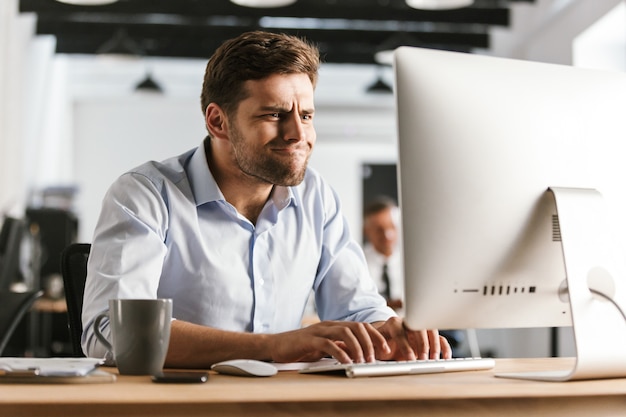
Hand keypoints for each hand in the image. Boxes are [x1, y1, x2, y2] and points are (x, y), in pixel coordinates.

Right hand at [268, 321, 390, 363]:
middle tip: (374, 358)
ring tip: (362, 361)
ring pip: (345, 332)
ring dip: (357, 348)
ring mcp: (319, 330)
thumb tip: (360, 355)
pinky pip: (328, 343)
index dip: (376, 336)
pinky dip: (340, 353)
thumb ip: (341, 348)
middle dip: (370, 342)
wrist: (277, 346)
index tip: (385, 349)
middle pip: (357, 327)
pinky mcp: (309, 339)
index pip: (361, 326)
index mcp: (335, 326)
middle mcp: (329, 325)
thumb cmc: (302, 348)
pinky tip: (346, 362)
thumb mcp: (326, 348)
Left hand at [372, 317, 451, 360]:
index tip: (410, 359)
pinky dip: (443, 347)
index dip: (405, 345)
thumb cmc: (379, 342)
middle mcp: (407, 322)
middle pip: (418, 328)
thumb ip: (378, 347)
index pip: (400, 332)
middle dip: (422, 344)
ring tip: (434, 360)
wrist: (384, 337)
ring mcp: (419, 327)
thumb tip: (381, 353)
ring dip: (434, 345)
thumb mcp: (374, 345)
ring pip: (431, 330)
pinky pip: (438, 338)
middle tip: (423, 359)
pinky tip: (445, 357)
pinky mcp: (427, 335)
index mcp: (392, 324)